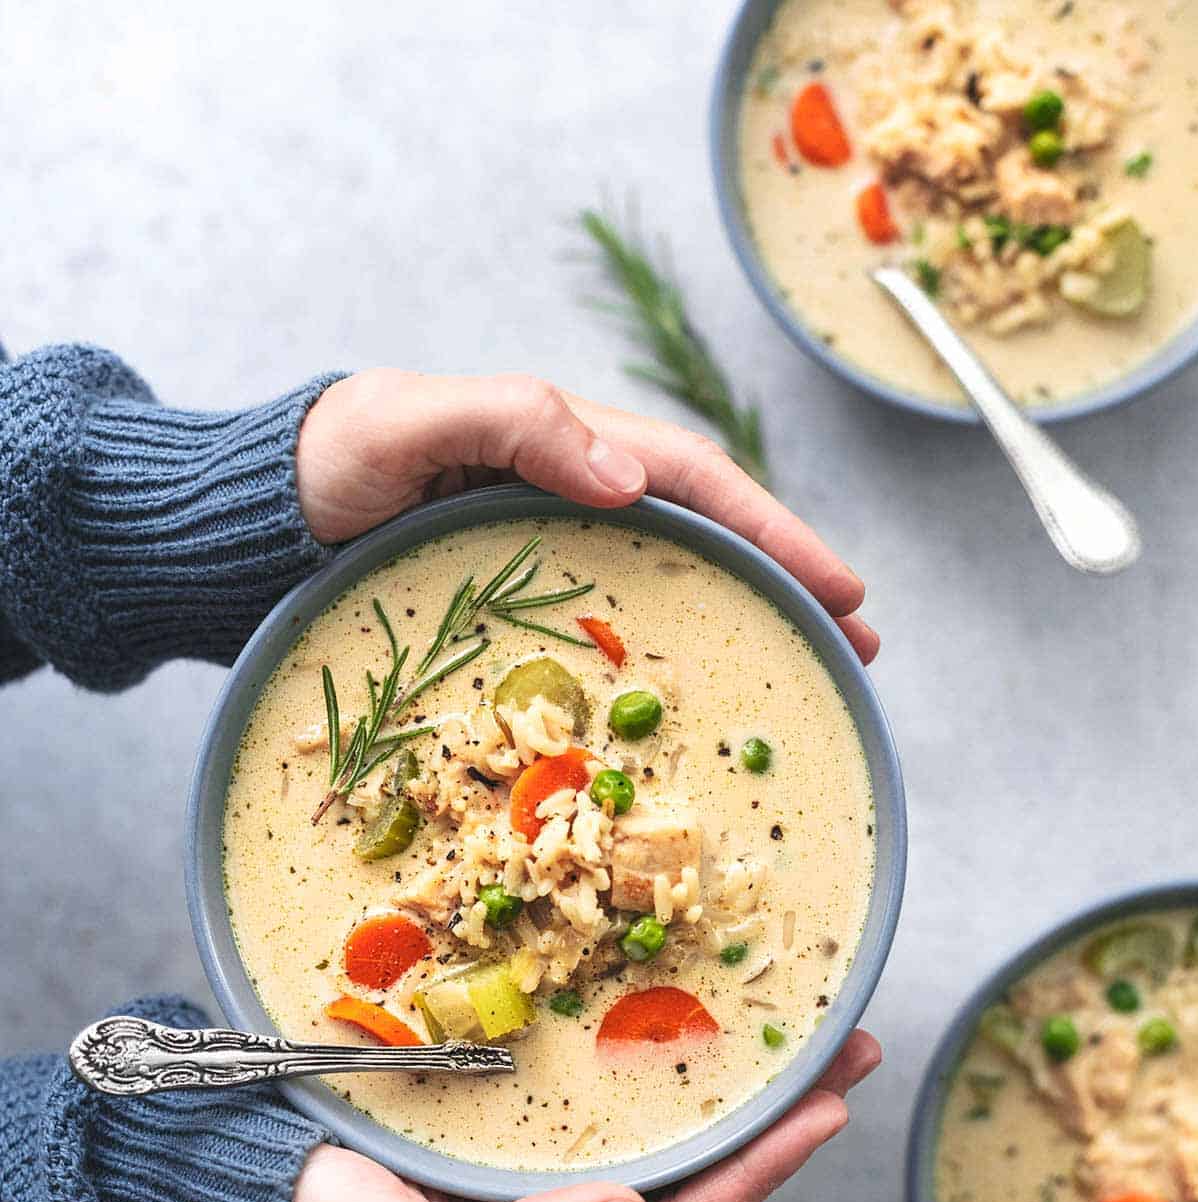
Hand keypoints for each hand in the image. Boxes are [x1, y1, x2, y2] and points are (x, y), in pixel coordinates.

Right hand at [291, 1030, 879, 1201]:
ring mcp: (541, 1186)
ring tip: (798, 1031)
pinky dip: (663, 1072)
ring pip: (663, 1141)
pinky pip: (613, 1108)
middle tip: (846, 1049)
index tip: (829, 1111)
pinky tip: (685, 1030)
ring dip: (734, 1090)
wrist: (246, 1189)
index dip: (761, 1175)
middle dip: (776, 1122)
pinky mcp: (514, 1137)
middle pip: (694, 1182)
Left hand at [296, 370, 876, 662]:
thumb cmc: (326, 461)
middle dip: (790, 582)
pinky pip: (612, 635)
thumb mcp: (407, 421)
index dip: (776, 532)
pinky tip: (696, 703)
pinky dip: (668, 661)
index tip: (843, 586)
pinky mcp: (521, 614)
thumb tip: (629, 475)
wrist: (254, 523)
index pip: (694, 482)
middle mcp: (572, 499)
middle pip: (707, 537)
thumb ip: (511, 423)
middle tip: (861, 643)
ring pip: (673, 587)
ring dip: (749, 622)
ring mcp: (552, 559)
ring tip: (815, 670)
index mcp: (563, 443)